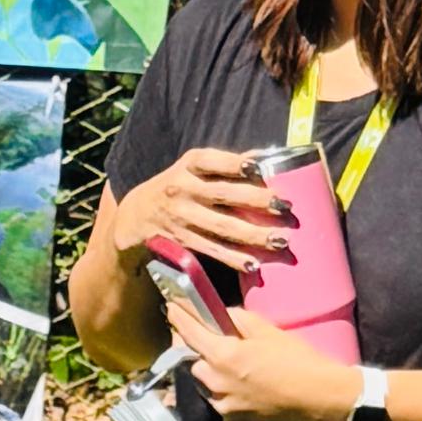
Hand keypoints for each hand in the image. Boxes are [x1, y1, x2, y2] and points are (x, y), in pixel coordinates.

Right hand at [110, 149, 290, 289]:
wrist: (136, 217)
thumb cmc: (177, 186)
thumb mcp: (192, 168)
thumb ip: (225, 164)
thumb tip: (265, 156)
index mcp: (188, 165)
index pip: (212, 161)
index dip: (234, 164)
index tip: (259, 168)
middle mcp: (182, 188)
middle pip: (223, 194)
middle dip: (256, 201)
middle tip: (285, 207)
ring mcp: (181, 216)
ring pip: (221, 227)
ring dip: (253, 235)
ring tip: (280, 240)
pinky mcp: (181, 240)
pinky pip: (211, 250)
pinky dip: (233, 258)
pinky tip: (254, 263)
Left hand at [178, 308, 362, 420]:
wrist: (320, 398)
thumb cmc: (298, 361)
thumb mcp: (268, 330)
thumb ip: (237, 319)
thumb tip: (221, 315)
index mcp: (222, 355)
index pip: (188, 332)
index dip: (178, 317)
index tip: (172, 308)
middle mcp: (216, 383)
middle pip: (194, 361)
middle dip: (201, 351)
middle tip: (217, 343)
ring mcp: (223, 406)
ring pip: (205, 385)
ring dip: (213, 375)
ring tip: (236, 369)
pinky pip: (221, 406)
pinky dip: (227, 397)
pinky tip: (245, 391)